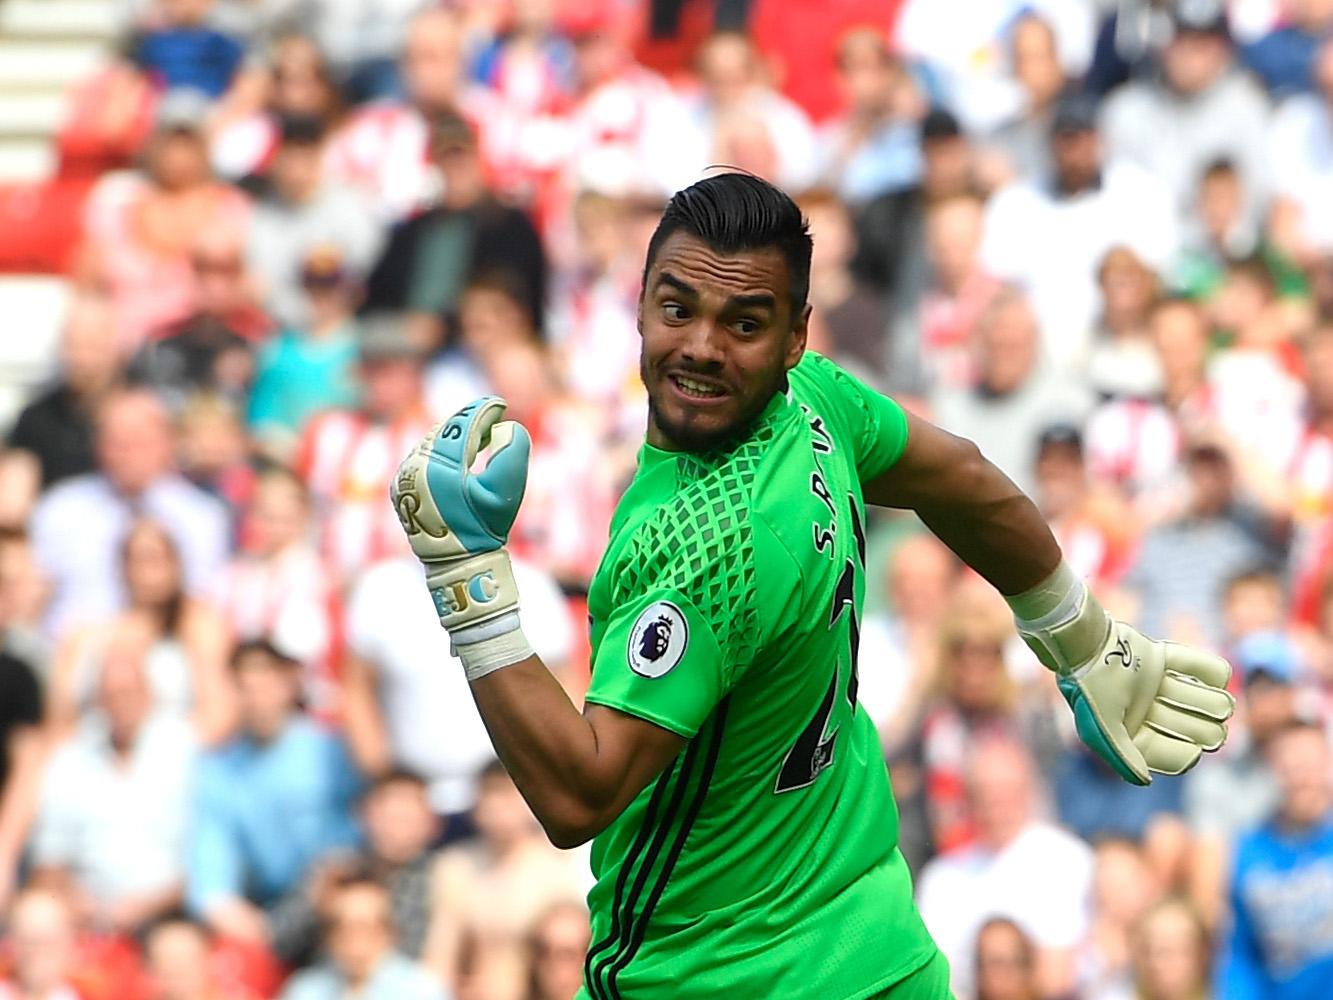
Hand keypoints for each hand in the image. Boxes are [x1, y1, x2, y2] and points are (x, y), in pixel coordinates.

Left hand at [391, 397, 530, 633]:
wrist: (456, 562)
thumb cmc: (484, 527)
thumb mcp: (506, 491)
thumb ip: (512, 453)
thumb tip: (506, 426)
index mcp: (440, 464)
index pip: (464, 427)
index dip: (484, 411)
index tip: (500, 405)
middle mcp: (415, 466)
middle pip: (446, 430)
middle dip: (470, 421)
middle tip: (491, 416)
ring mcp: (403, 476)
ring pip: (432, 442)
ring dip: (456, 435)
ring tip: (478, 435)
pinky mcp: (400, 486)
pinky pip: (421, 456)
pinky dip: (440, 450)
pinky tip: (459, 454)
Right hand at [1031, 617, 1235, 784]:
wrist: (1084, 644)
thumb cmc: (1090, 691)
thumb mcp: (1101, 730)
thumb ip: (1123, 758)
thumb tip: (1146, 781)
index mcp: (1130, 732)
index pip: (1167, 752)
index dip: (1185, 755)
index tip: (1195, 751)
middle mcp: (1143, 711)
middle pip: (1185, 726)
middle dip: (1204, 727)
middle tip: (1219, 723)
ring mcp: (1152, 685)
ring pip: (1192, 697)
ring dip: (1211, 701)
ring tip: (1224, 704)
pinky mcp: (1158, 657)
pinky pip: (1192, 665)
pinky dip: (1211, 670)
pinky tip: (1219, 678)